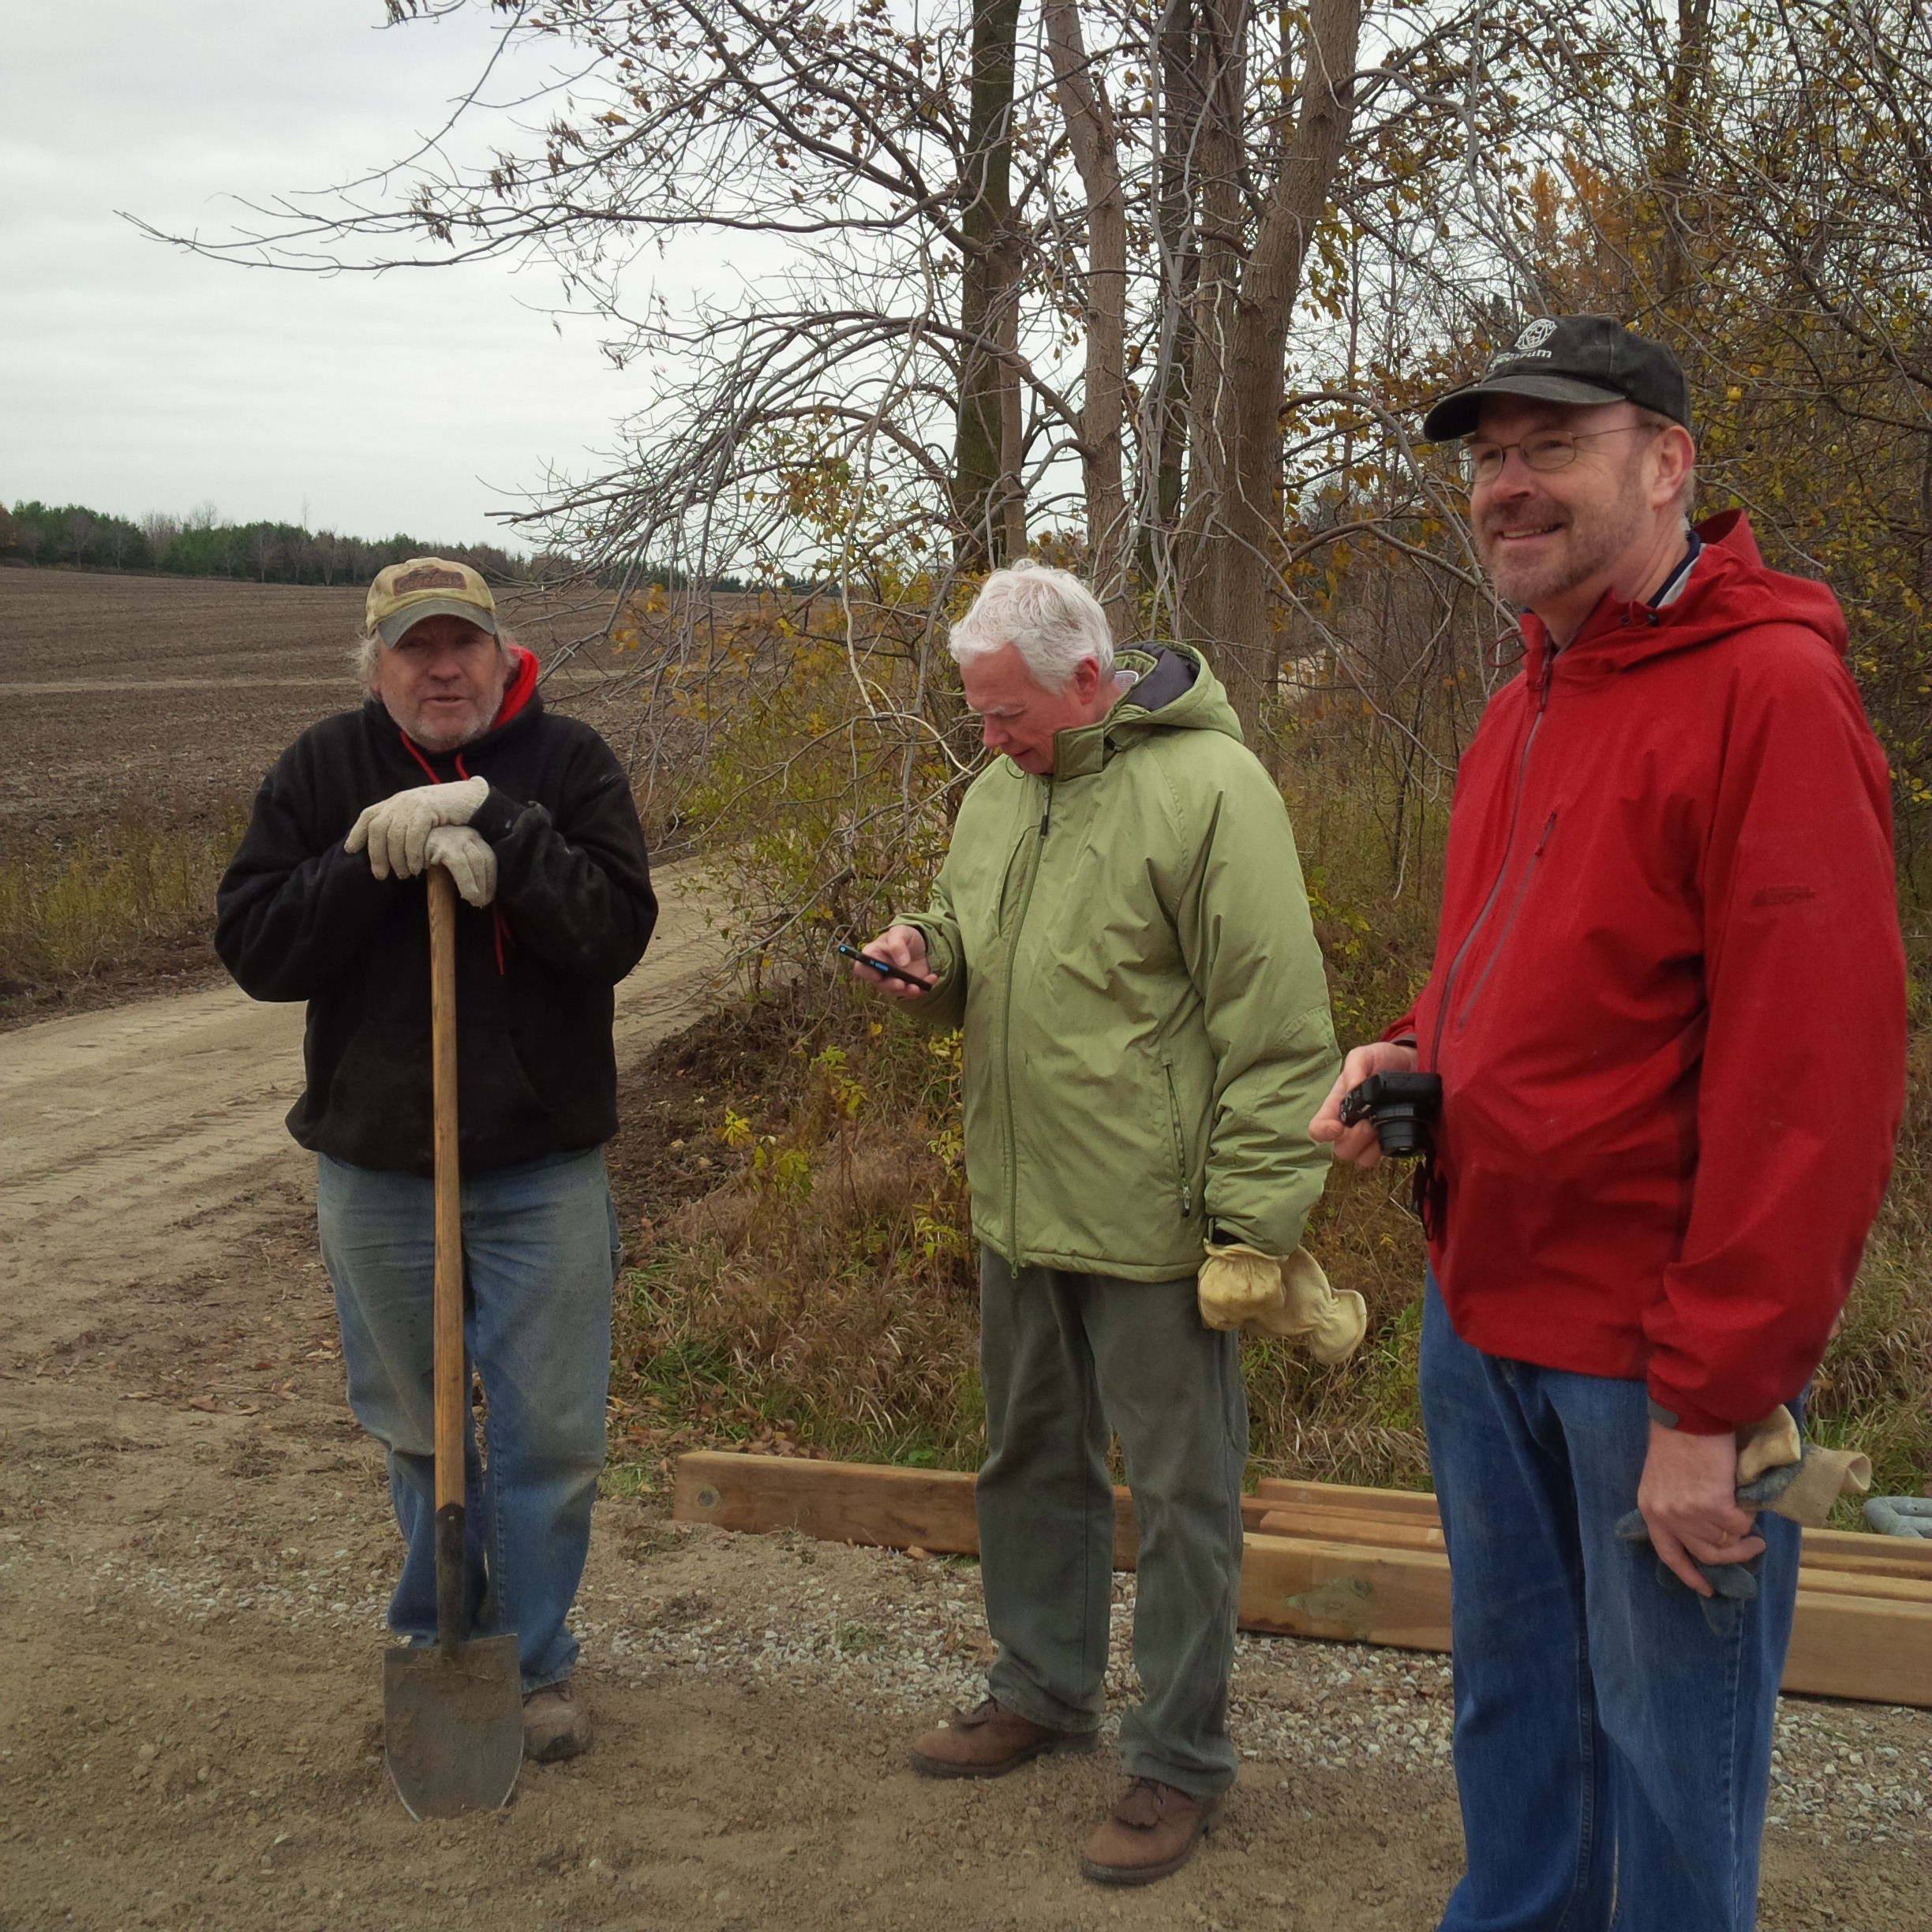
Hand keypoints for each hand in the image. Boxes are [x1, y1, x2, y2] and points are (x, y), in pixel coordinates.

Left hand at [345, 774, 488, 880]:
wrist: (472, 798)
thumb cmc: (448, 812)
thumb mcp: (420, 816)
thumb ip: (404, 824)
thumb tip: (387, 845)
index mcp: (396, 801)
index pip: (369, 815)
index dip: (357, 833)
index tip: (350, 850)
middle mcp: (401, 801)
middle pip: (378, 829)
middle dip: (376, 854)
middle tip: (382, 875)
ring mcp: (413, 803)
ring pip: (394, 835)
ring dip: (397, 859)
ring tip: (404, 874)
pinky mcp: (427, 809)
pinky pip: (413, 836)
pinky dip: (413, 854)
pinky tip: (418, 866)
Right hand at [424, 825, 496, 907]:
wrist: (402, 840)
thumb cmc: (426, 851)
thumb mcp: (450, 854)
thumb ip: (465, 865)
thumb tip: (481, 890)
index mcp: (471, 836)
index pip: (489, 858)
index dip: (491, 880)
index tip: (489, 896)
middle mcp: (467, 833)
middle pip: (485, 860)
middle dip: (487, 884)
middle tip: (482, 903)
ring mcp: (455, 837)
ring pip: (477, 862)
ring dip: (479, 886)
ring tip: (475, 902)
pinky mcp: (442, 844)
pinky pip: (461, 865)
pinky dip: (467, 883)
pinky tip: (468, 896)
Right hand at [849, 924, 933, 998]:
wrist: (922, 944)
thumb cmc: (904, 936)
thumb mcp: (901, 932)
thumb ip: (897, 944)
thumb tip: (901, 962)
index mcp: (873, 956)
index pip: (862, 968)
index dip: (867, 973)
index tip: (878, 974)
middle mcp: (880, 972)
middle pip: (879, 983)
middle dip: (890, 985)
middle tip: (901, 984)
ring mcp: (893, 981)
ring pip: (896, 992)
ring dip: (907, 991)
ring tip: (918, 987)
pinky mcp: (907, 987)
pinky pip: (912, 992)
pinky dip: (923, 988)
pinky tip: (932, 978)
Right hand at [1309, 1041, 1418, 1168]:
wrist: (1413, 1065)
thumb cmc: (1382, 1059)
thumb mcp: (1364, 1055)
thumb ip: (1355, 1067)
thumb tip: (1353, 1087)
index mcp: (1337, 1106)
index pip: (1318, 1128)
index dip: (1323, 1132)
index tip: (1337, 1127)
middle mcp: (1350, 1126)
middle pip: (1341, 1150)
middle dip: (1354, 1139)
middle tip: (1368, 1122)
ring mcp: (1370, 1137)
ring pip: (1361, 1159)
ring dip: (1370, 1147)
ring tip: (1380, 1126)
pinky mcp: (1390, 1141)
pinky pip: (1384, 1157)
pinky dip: (1388, 1148)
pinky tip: (1394, 1131)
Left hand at [1637, 1420, 1763, 1594]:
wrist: (1688, 1417)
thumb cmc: (1678, 1440)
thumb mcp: (1665, 1479)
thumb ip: (1678, 1504)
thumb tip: (1708, 1529)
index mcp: (1651, 1510)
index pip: (1669, 1554)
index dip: (1690, 1574)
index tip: (1707, 1589)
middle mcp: (1666, 1517)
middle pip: (1706, 1555)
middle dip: (1733, 1556)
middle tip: (1753, 1547)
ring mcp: (1689, 1514)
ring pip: (1726, 1541)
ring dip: (1743, 1534)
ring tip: (1752, 1521)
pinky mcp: (1713, 1506)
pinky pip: (1740, 1524)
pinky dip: (1748, 1515)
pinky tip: (1748, 1501)